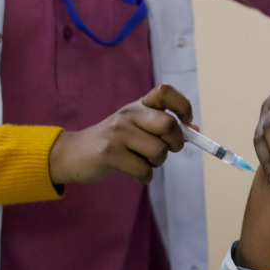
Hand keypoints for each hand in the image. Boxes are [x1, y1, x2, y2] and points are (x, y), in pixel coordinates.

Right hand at [49, 84, 192, 185]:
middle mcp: (129, 114)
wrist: (75, 154)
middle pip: (169, 125)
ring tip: (143, 162)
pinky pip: (144, 170)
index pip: (166, 92)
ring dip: (157, 164)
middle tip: (167, 150)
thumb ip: (164, 127)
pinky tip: (134, 172)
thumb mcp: (138, 127)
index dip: (182, 106)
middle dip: (176, 144)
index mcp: (139, 105)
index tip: (185, 122)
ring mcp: (118, 132)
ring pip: (159, 152)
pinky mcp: (109, 152)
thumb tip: (195, 129)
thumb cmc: (115, 142)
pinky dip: (144, 177)